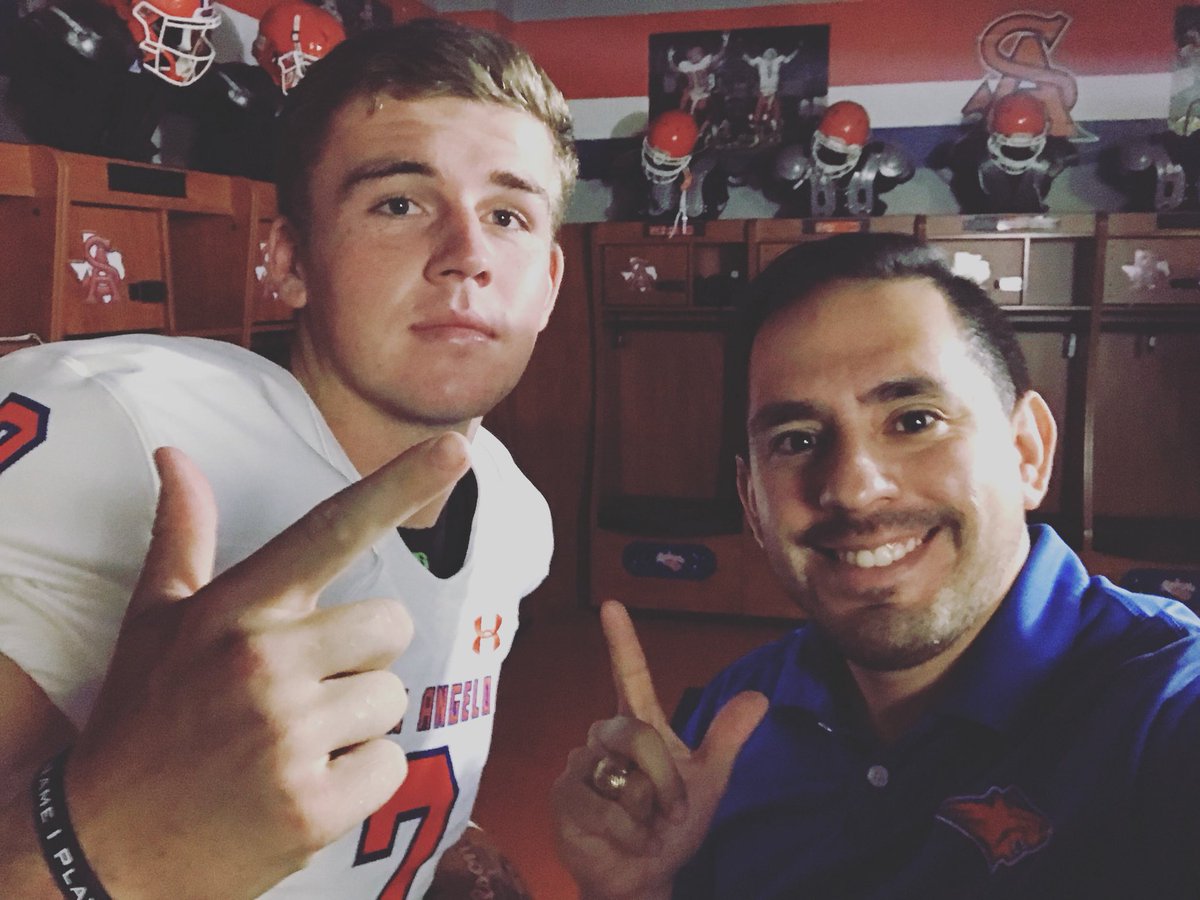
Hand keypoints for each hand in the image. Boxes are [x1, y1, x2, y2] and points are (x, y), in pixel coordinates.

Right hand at [65, 436, 470, 898]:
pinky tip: (300, 788)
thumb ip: (183, 535)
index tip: (458, 446)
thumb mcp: (154, 622)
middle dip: (360, 657)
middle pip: (391, 625)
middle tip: (300, 691)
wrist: (106, 849)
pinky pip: (391, 765)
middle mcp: (265, 664)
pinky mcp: (313, 806)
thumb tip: (176, 455)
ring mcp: (289, 738)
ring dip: (356, 723)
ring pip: (392, 698)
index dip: (399, 485)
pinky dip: (359, 781)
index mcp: (236, 611)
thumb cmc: (142, 721)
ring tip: (289, 745)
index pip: (331, 531)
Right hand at [551, 601, 766, 899]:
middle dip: (664, 779)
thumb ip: (726, 739)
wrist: (641, 876)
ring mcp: (580, 764)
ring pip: (621, 774)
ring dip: (646, 812)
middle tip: (673, 814)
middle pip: (636, 734)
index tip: (611, 605)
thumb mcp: (708, 782)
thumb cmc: (669, 827)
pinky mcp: (563, 796)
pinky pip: (602, 806)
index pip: (629, 676)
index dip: (621, 641)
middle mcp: (605, 737)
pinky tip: (623, 840)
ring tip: (644, 829)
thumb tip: (760, 698)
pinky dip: (625, 831)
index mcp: (639, 726)